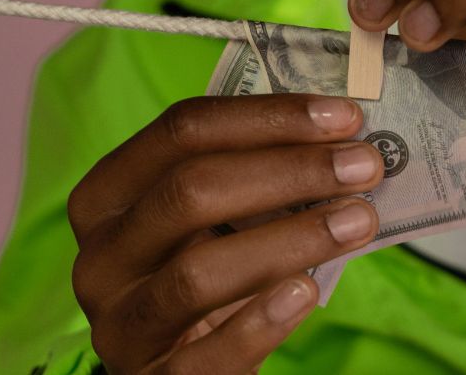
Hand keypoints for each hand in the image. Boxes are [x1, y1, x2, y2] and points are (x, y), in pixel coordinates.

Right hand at [68, 95, 382, 373]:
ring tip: (359, 220)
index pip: (181, 132)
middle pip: (189, 192)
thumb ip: (253, 177)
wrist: (180, 366)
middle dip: (290, 171)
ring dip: (291, 239)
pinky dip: (261, 320)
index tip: (344, 116)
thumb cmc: (208, 271)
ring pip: (197, 273)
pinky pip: (206, 355)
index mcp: (108, 196)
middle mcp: (101, 256)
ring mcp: (119, 324)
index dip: (267, 117)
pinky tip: (308, 291)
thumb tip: (342, 137)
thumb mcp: (210, 220)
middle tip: (364, 165)